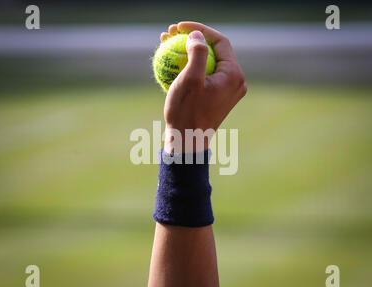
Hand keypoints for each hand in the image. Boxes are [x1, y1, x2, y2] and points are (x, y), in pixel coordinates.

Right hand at [160, 22, 246, 152]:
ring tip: (167, 45)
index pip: (220, 41)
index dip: (200, 29)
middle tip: (170, 34)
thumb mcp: (190, 80)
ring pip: (208, 63)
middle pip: (214, 51)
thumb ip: (197, 52)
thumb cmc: (187, 113)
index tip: (179, 27)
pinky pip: (205, 76)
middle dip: (192, 38)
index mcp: (234, 75)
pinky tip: (172, 64)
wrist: (187, 142)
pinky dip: (190, 68)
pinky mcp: (218, 97)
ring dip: (188, 52)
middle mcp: (236, 81)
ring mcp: (228, 90)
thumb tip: (198, 35)